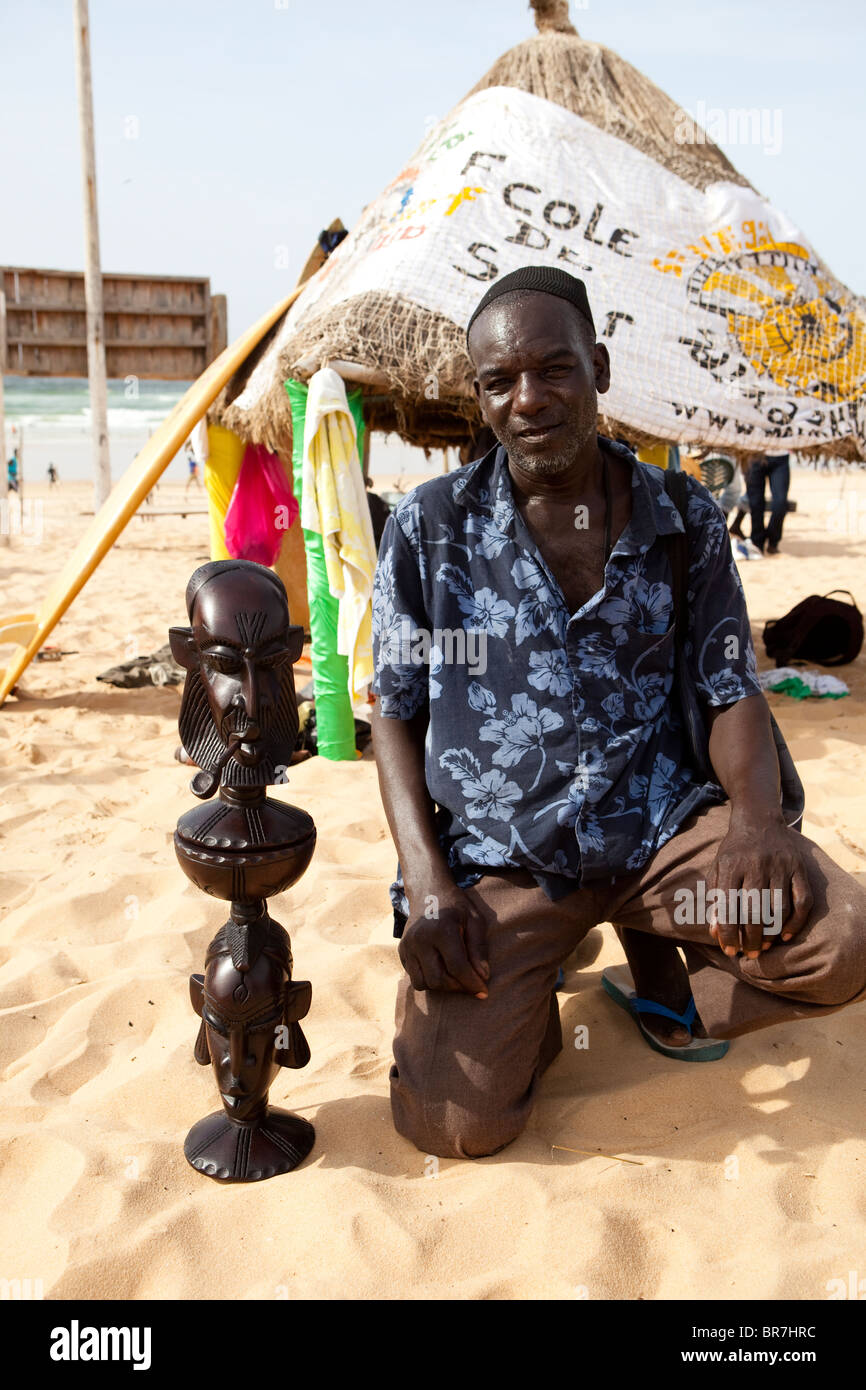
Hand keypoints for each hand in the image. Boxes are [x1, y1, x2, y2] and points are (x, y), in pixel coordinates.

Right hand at [400, 882, 489, 997]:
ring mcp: (408, 946)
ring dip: (441, 986)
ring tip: (454, 977)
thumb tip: (483, 977)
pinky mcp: (402, 951)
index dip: (472, 983)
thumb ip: (479, 949)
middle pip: (438, 980)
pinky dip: (428, 979)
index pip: (457, 967)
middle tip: (469, 983)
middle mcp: (420, 940)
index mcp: (442, 931)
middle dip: (457, 987)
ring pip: (422, 983)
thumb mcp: (475, 921)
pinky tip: (440, 968)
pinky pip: (414, 977)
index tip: (483, 992)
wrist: (428, 891)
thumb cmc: (456, 906)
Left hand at [707, 814, 812, 959]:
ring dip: (771, 934)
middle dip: (750, 939)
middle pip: (754, 912)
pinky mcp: (799, 867)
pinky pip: (802, 900)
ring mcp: (780, 866)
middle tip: (749, 954)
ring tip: (763, 947)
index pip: (728, 908)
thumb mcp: (718, 870)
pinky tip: (786, 935)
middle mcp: (756, 865)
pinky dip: (796, 922)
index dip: (728, 934)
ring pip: (778, 910)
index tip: (729, 951)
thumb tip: (714, 933)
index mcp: (731, 866)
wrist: (758, 820)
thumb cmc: (733, 852)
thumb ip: (715, 900)